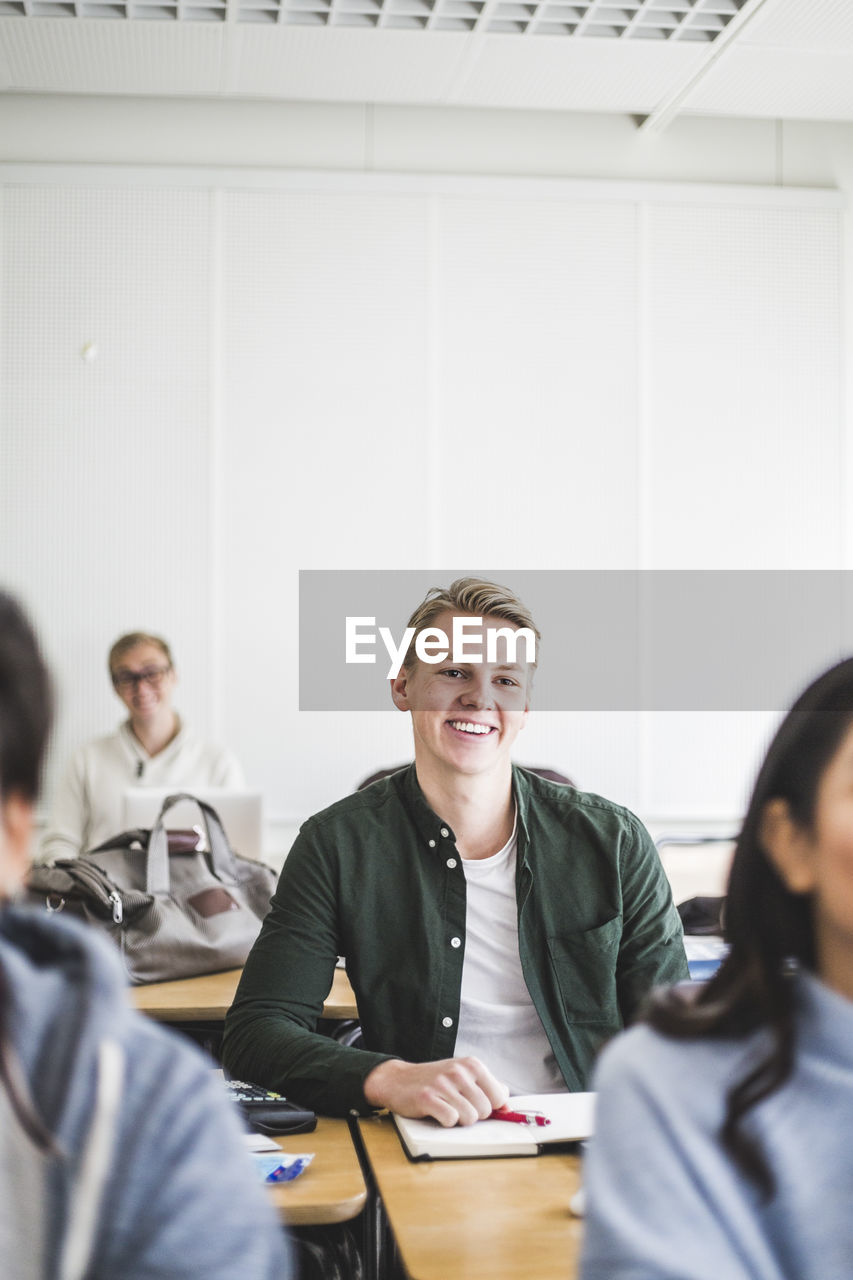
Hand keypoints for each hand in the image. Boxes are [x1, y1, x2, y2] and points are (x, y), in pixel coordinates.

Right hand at [363, 1056, 508, 1126]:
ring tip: (446, 1107)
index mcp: (472, 1064)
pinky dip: (445, 1121)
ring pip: (469, 1118)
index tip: (476, 1104)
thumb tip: (508, 1108)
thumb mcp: (464, 1077)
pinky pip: (450, 1120)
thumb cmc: (435, 1081)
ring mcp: (443, 1084)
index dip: (490, 1107)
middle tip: (456, 1105)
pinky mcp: (428, 1098)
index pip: (499, 1097)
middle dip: (473, 1114)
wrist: (398, 1079)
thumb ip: (488, 1088)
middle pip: (485, 1111)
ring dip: (459, 1119)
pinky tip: (436, 1111)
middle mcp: (459, 1071)